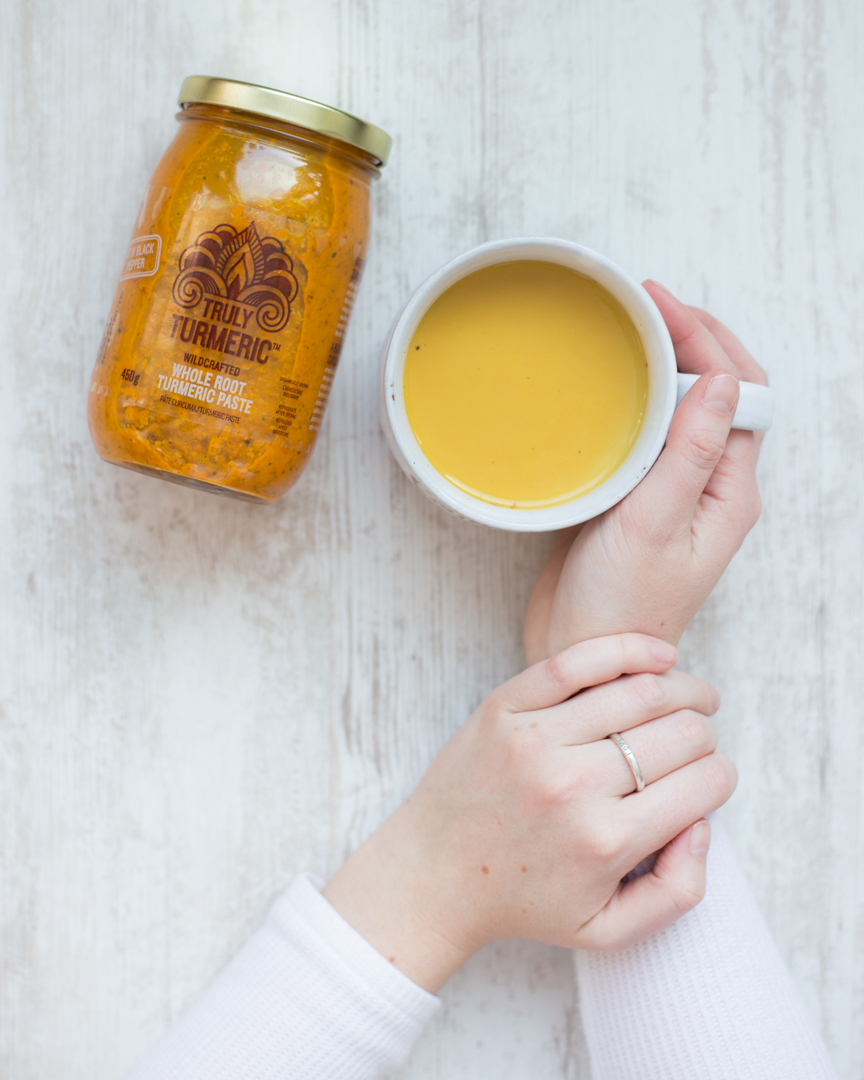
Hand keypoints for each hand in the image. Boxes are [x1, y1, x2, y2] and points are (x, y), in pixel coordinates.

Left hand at [323, 634, 734, 991]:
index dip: (721, 777)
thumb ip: (677, 891)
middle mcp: (574, 786)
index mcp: (607, 842)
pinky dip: (630, 649)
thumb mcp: (608, 930)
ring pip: (640, 691)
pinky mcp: (505, 706)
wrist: (432, 875)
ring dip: (683, 689)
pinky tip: (659, 656)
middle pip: (682, 733)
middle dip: (705, 734)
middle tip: (698, 739)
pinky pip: (578, 661)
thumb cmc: (525, 901)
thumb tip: (703, 823)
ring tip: (692, 696)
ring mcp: (536, 739)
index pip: (705, 784)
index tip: (709, 779)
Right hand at [524, 283, 767, 662]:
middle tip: (644, 304)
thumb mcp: (655, 524)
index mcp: (730, 491)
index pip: (740, 393)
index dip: (709, 341)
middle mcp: (710, 486)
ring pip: (684, 410)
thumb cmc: (621, 604)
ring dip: (665, 366)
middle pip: (720, 393)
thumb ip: (689, 453)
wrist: (587, 651)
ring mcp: (675, 491)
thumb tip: (725, 381)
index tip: (661, 306)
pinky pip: (648, 435)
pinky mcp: (638, 498)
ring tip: (631, 331)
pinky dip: (635, 402)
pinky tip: (611, 390)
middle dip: (692, 340)